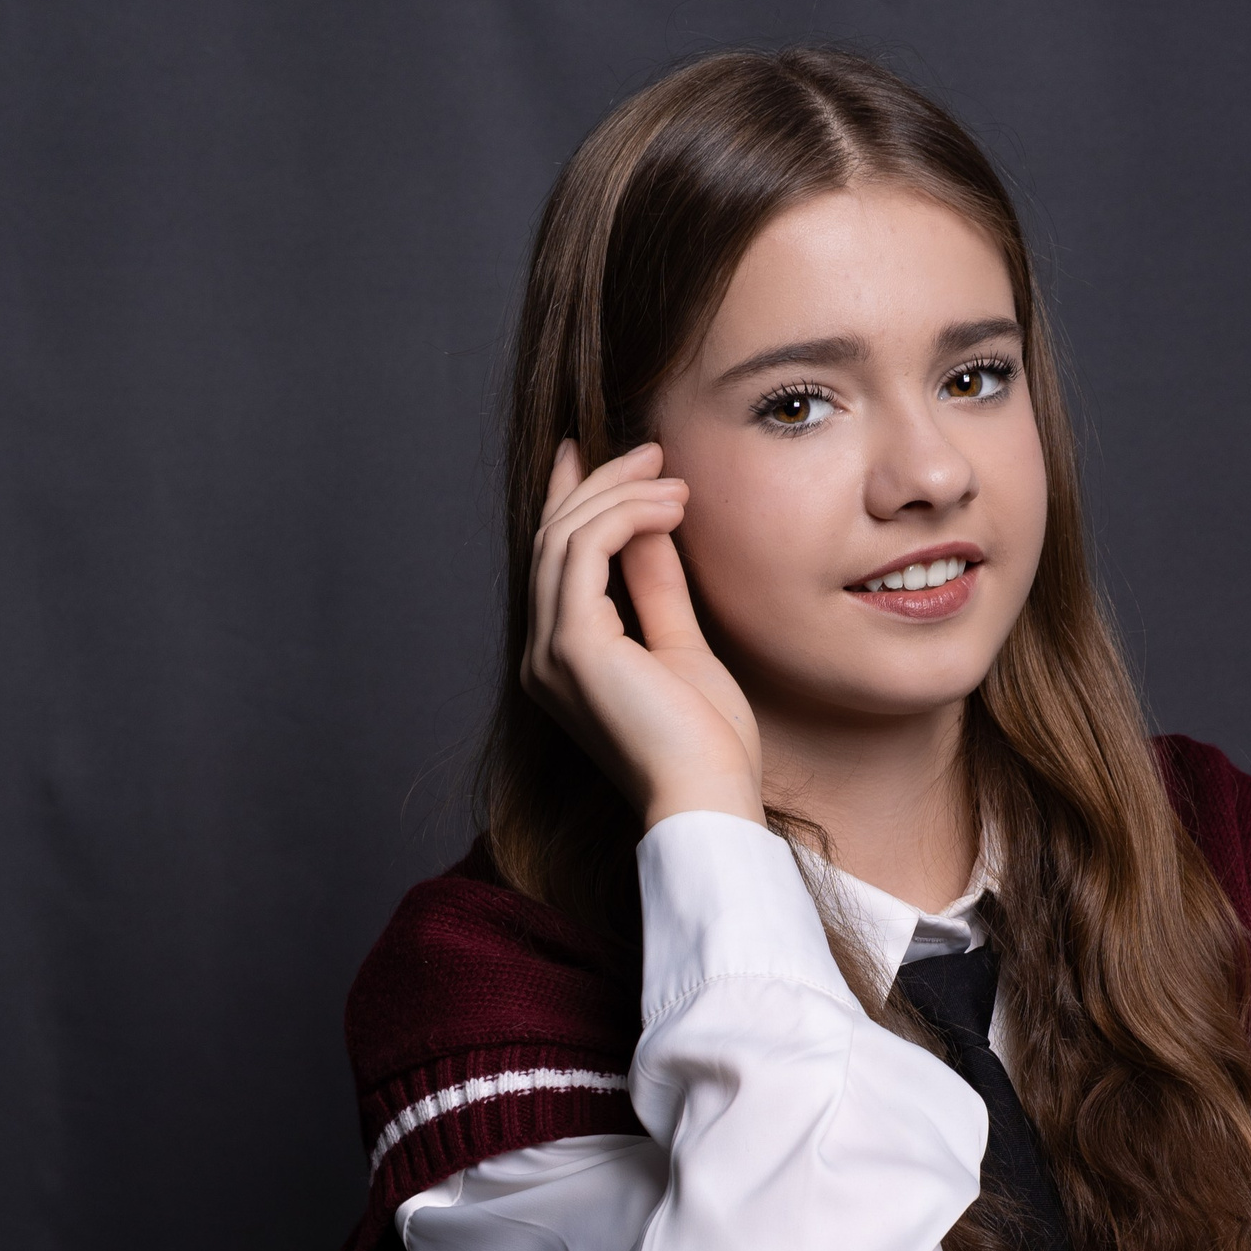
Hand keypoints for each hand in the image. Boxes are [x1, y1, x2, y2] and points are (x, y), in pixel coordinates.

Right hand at [522, 439, 763, 828]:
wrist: (708, 800)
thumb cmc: (706, 745)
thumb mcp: (682, 648)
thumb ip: (657, 589)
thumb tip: (650, 530)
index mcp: (563, 660)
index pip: (556, 561)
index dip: (572, 499)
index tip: (602, 452)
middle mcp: (542, 655)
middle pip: (553, 539)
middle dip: (599, 484)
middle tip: (651, 451)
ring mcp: (551, 651)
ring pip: (563, 537)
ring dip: (619, 495)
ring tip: (674, 478)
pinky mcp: (574, 646)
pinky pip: (584, 552)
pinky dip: (625, 518)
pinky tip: (670, 508)